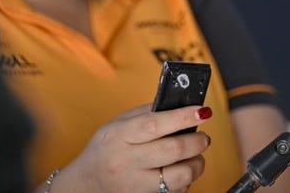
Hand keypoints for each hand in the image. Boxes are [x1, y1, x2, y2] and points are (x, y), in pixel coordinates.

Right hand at [45, 103, 211, 192]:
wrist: (86, 183)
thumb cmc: (105, 149)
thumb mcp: (117, 124)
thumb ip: (147, 113)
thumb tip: (180, 105)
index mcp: (120, 136)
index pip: (156, 124)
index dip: (183, 117)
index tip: (202, 112)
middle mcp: (127, 162)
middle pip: (173, 151)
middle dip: (197, 142)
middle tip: (204, 138)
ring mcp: (135, 185)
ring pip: (179, 177)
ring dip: (196, 164)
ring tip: (195, 157)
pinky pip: (174, 192)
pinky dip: (184, 181)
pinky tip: (179, 172)